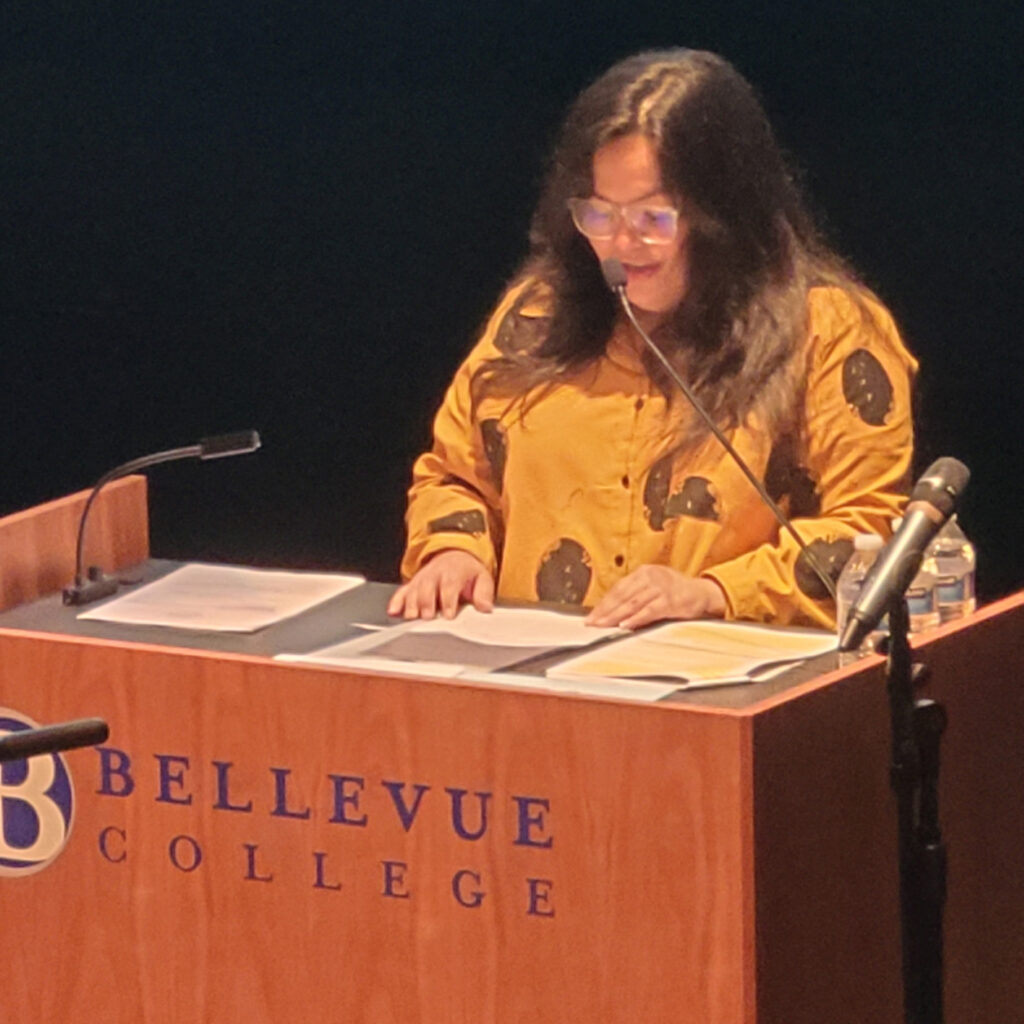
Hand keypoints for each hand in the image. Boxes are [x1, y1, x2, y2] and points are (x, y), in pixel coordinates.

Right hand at [387, 550, 494, 619]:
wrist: (453, 555)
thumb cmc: (466, 571)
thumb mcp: (482, 578)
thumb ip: (484, 593)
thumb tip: (485, 607)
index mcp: (453, 571)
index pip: (449, 585)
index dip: (448, 600)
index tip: (448, 614)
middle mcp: (435, 574)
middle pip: (427, 588)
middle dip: (426, 602)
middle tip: (427, 617)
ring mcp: (421, 579)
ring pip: (413, 591)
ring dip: (411, 604)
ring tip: (411, 617)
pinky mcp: (412, 585)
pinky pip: (401, 592)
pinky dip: (396, 601)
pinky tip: (393, 611)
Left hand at [585, 565, 726, 628]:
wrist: (702, 592)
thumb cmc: (674, 591)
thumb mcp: (653, 586)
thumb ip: (635, 594)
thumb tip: (610, 610)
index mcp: (643, 572)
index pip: (618, 588)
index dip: (603, 603)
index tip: (592, 616)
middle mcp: (650, 577)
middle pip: (622, 595)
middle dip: (605, 611)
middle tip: (592, 622)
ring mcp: (660, 588)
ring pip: (632, 603)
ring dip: (615, 615)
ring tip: (603, 625)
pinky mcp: (670, 601)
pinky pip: (649, 611)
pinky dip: (636, 619)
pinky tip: (625, 625)